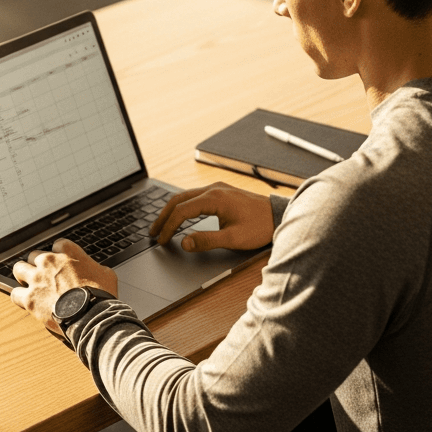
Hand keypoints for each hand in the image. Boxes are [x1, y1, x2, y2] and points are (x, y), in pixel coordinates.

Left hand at [11, 239, 118, 334]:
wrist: (91, 315)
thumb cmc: (100, 295)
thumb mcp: (106, 274)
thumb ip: (95, 267)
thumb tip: (96, 270)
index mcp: (68, 252)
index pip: (58, 244)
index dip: (59, 255)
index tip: (62, 263)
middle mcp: (49, 262)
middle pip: (34, 255)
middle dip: (38, 264)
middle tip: (44, 275)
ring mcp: (37, 279)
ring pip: (19, 269)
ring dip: (23, 275)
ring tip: (28, 284)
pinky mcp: (29, 298)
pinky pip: (15, 293)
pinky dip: (19, 297)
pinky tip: (25, 300)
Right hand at [149, 181, 274, 251]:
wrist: (278, 215)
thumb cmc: (259, 227)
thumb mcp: (233, 238)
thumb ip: (207, 241)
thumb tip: (184, 243)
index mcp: (214, 198)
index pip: (181, 211)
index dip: (168, 226)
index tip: (161, 240)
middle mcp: (214, 189)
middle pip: (179, 200)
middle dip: (163, 216)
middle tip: (153, 232)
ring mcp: (217, 188)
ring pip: (185, 196)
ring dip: (172, 210)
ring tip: (162, 225)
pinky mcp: (221, 191)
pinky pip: (195, 195)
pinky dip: (183, 206)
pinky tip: (180, 216)